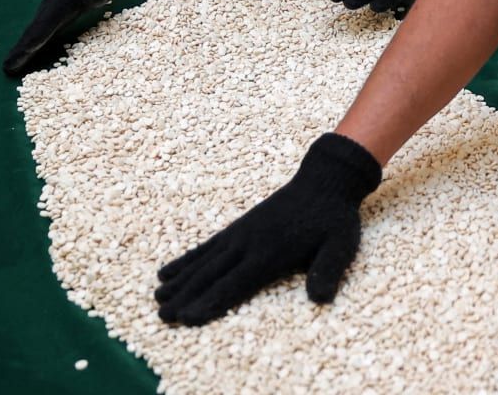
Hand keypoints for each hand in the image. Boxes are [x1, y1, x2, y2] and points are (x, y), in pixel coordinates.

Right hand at [2, 0, 118, 77]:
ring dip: (20, 50)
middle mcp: (50, 8)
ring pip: (31, 33)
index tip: (27, 49)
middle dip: (22, 48)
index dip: (39, 35)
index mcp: (64, 0)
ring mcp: (46, 14)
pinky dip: (25, 48)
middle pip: (34, 30)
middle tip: (8, 66)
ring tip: (8, 67)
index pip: (50, 20)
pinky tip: (17, 61)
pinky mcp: (47, 20)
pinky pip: (34, 35)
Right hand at [155, 133, 381, 323]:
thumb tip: (319, 299)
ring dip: (179, 281)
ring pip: (203, 261)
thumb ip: (327, 271)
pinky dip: (186, 260)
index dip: (210, 302)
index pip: (234, 284)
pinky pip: (207, 247)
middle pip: (211, 275)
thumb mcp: (340, 246)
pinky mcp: (237, 228)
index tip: (187, 318)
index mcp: (271, 253)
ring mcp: (240, 234)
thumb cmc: (334, 219)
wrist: (324, 181)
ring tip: (157, 297)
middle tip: (161, 317)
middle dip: (185, 297)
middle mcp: (249, 244)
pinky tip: (168, 271)